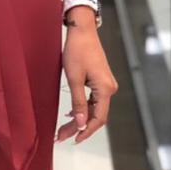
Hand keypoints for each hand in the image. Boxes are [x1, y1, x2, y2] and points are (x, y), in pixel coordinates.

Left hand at [55, 18, 118, 144]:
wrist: (82, 30)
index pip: (98, 118)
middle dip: (79, 127)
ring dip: (80, 119)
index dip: (85, 131)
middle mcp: (110, 88)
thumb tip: (80, 124)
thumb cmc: (77, 50)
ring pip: (94, 109)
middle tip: (61, 136)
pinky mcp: (101, 80)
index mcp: (105, 89)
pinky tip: (71, 114)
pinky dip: (82, 108)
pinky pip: (94, 100)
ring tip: (63, 129)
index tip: (72, 139)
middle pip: (96, 115)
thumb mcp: (74, 78)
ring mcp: (106, 85)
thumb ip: (78, 102)